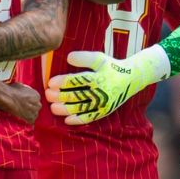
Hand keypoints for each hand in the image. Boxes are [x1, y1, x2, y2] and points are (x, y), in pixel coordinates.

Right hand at [0, 82, 40, 123]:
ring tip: (21, 114)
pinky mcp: (30, 119)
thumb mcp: (20, 86)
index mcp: (37, 95)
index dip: (30, 102)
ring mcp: (35, 112)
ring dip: (29, 115)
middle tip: (23, 109)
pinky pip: (30, 122)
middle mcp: (38, 104)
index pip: (36, 101)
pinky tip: (21, 119)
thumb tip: (22, 90)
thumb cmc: (11, 90)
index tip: (25, 103)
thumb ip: (24, 90)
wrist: (7, 98)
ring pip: (34, 115)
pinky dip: (26, 121)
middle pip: (36, 108)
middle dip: (30, 108)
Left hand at [46, 49, 164, 124]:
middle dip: (60, 96)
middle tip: (48, 95)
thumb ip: (84, 58)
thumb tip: (68, 57)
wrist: (131, 78)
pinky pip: (90, 117)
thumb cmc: (111, 67)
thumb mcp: (100, 58)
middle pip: (76, 95)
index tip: (50, 83)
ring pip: (81, 108)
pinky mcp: (105, 111)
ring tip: (53, 108)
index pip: (77, 80)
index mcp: (99, 77)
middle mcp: (101, 91)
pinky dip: (78, 120)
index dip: (62, 82)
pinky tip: (67, 120)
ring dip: (65, 109)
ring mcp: (103, 103)